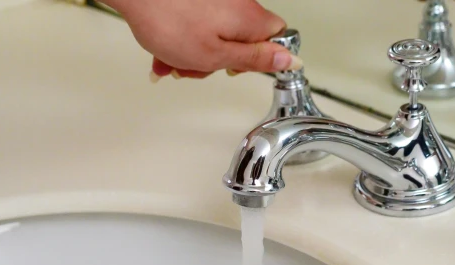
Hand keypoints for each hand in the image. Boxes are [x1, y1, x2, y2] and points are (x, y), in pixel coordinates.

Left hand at [106, 0, 300, 80]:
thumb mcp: (217, 55)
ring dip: (195, 55)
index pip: (279, 38)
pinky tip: (163, 52)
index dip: (263, 59)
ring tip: (172, 61)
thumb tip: (290, 60)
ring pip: (217, 36)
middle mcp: (239, 5)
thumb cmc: (169, 21)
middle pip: (244, 41)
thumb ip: (256, 60)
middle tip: (199, 67)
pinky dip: (184, 41)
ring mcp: (218, 0)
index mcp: (251, 20)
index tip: (238, 68)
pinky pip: (199, 26)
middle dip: (219, 60)